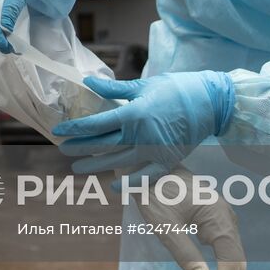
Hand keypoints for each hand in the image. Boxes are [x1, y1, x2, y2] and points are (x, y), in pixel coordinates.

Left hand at [53, 72, 235, 171]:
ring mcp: (154, 151)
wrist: (209, 103)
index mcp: (134, 113)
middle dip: (80, 147)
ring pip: (118, 162)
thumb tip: (88, 83)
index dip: (75, 128)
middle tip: (63, 150)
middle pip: (103, 145)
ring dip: (96, 166)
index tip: (59, 131)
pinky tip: (112, 185)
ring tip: (78, 168)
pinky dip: (128, 183)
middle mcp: (141, 135)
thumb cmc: (174, 89)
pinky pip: (144, 178)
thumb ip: (114, 89)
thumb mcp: (143, 86)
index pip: (96, 124)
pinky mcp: (167, 161)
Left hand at [130, 164, 245, 269]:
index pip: (230, 261)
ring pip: (236, 260)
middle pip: (238, 263)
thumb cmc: (155, 192)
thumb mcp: (164, 224)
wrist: (152, 166)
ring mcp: (224, 221)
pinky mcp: (217, 223)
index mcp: (218, 218)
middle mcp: (227, 219)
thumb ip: (184, 252)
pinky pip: (228, 253)